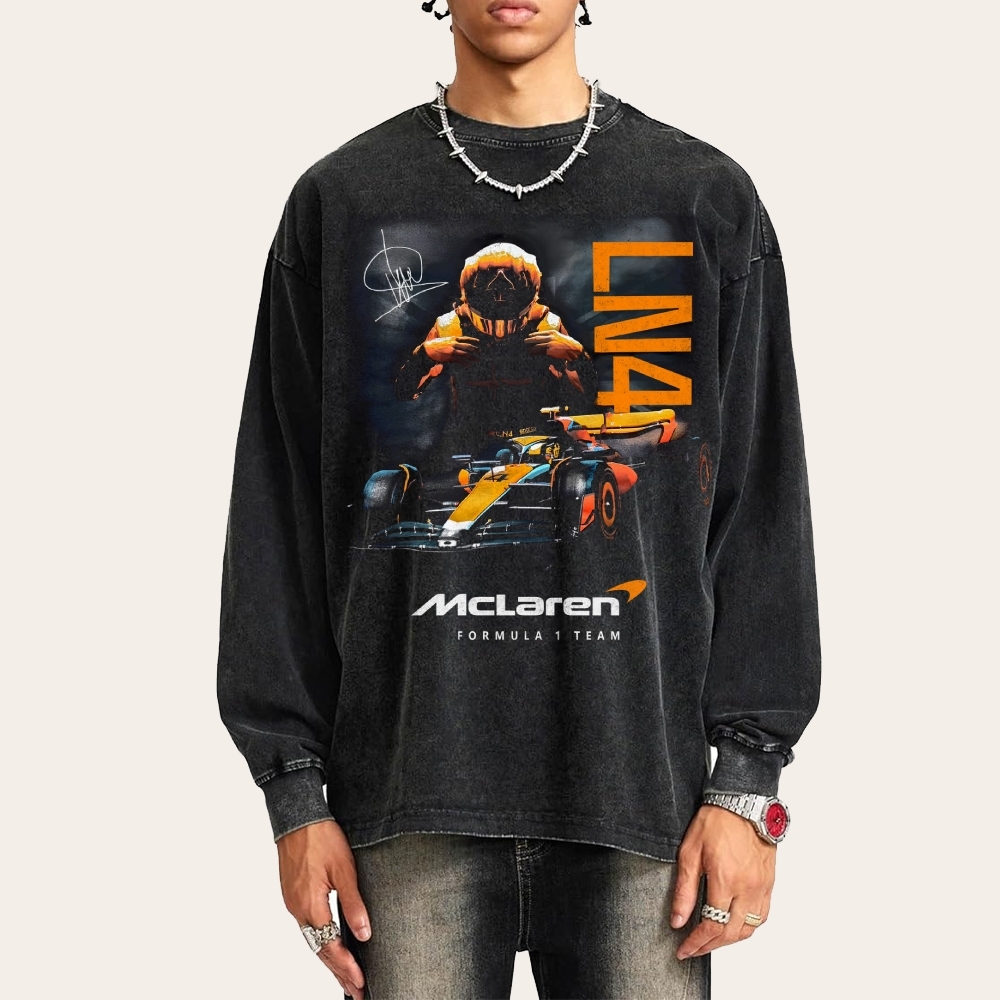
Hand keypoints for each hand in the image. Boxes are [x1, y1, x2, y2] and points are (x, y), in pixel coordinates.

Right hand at [277, 819, 370, 999]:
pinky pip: (308, 928)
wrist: (297, 818)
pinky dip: (321, 943)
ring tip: (346, 978)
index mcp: (311, 905)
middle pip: (320, 950)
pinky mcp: (293, 896)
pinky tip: (330, 948)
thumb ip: (354, 903)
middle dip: (339, 972)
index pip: (330, 947)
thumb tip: (364, 933)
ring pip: (313, 940)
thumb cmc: (322, 837)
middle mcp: (298, 910)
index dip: (346, 967)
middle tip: (355, 991)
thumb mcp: (344, 869)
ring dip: (329, 960)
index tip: (360, 983)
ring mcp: (293, 904)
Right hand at [422, 334, 480, 363]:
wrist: (428, 348)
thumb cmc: (436, 344)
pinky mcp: (450, 357)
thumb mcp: (445, 340)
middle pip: (467, 346)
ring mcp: (452, 350)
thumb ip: (452, 341)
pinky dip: (465, 363)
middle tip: (480, 351)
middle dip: (475, 349)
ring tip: (477, 359)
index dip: (473, 340)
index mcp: (453, 338)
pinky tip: (469, 365)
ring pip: (465, 354)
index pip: (466, 338)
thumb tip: (458, 343)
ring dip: (472, 357)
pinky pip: (460, 360)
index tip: (478, 342)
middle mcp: (454, 344)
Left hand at [524, 331, 582, 359]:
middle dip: (530, 339)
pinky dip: (535, 352)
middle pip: (537, 338)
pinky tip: (531, 353)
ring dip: (531, 347)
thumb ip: (554, 336)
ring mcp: (549, 344)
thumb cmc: (569, 343)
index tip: (530, 335)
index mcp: (553, 332)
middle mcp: (550, 337)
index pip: (541, 333)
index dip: (534, 334)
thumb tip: (548, 338)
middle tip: (525, 341)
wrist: (574, 349)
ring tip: (527, 348)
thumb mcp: (561, 336)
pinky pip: (540, 352)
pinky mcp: (550, 351)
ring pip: (537, 345)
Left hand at [670, 805, 774, 960]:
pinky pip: (762, 916)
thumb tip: (678, 920)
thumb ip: (685, 890)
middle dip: (710, 946)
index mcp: (726, 881)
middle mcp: (748, 889)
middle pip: (731, 933)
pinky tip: (734, 924)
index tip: (684, 949)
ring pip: (749, 929)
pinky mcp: (769, 883)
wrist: (743, 802)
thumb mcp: (690, 852)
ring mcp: (761, 887)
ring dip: (730, 939)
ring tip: (711, 939)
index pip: (712, 926)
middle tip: (694, 948)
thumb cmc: (716, 820)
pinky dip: (747, 927)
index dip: (697, 943)